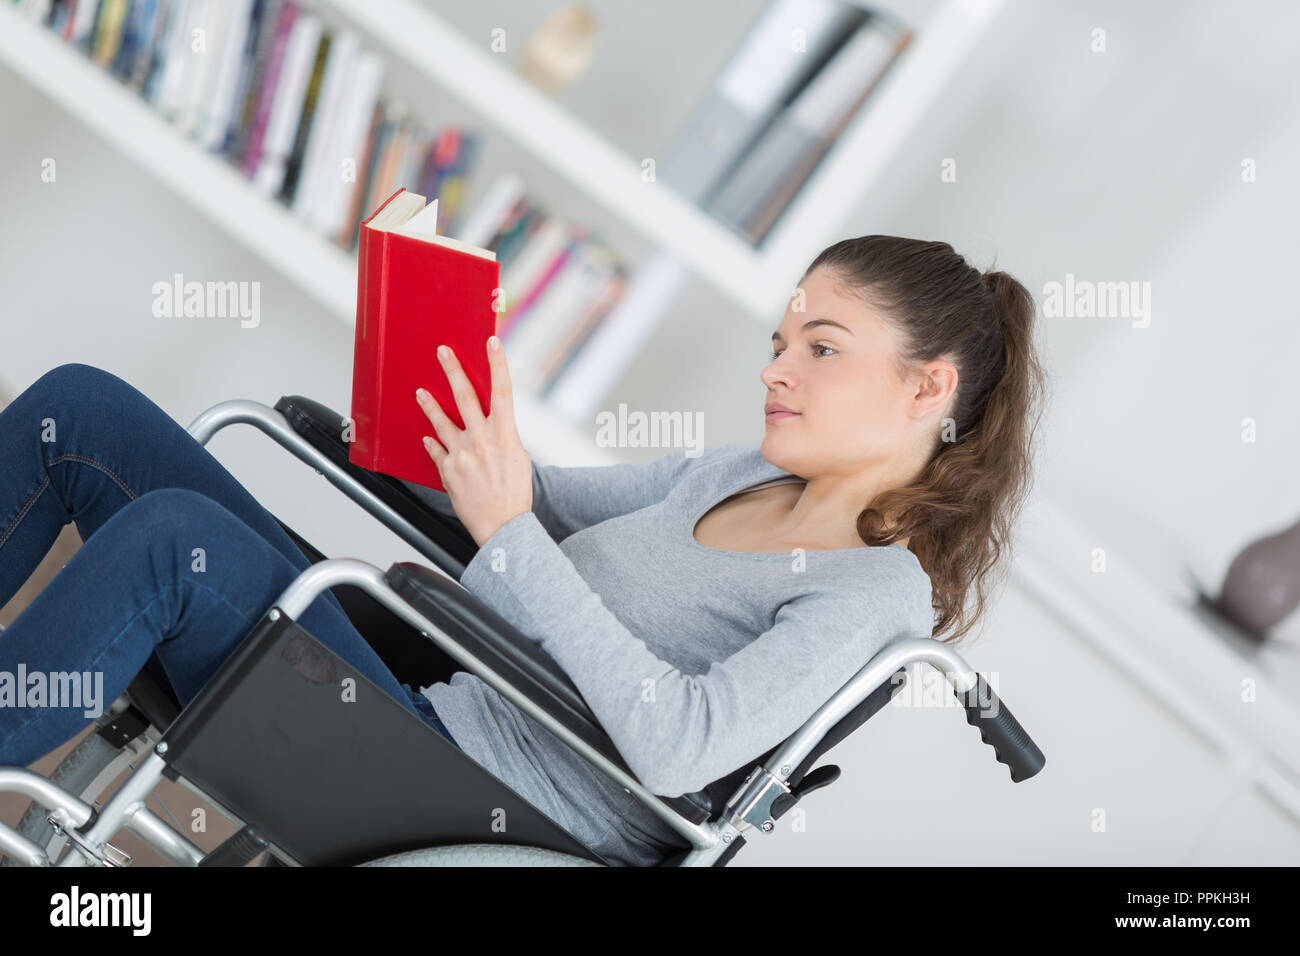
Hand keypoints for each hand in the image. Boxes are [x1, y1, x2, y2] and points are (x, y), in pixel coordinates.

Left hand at [416, 336, 533, 547]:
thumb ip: (504, 439)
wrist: (504, 527)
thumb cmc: (515, 495)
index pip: (502, 390)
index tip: (492, 343)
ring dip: (430, 404)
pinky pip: (436, 451)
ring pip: (441, 421)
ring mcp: (462, 453)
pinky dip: (433, 444)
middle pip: (465, 395)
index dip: (498, 363)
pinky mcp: (449, 470)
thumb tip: (494, 428)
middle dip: (453, 369)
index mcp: (505, 434)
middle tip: (442, 352)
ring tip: (421, 392)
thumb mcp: (520, 460)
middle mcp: (482, 439)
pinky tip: (427, 438)